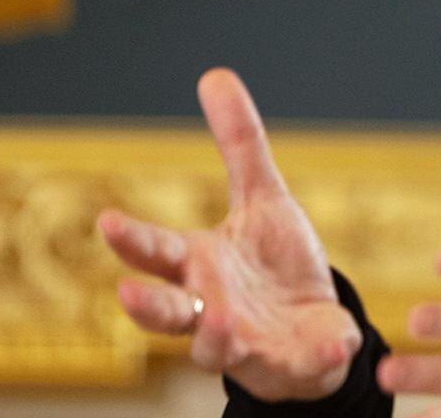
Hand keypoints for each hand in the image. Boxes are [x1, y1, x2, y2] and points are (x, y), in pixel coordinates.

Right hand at [97, 68, 360, 400]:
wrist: (311, 327)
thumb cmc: (273, 265)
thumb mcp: (264, 198)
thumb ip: (240, 145)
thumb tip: (215, 74)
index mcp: (199, 267)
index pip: (158, 253)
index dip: (133, 241)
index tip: (108, 221)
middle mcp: (211, 310)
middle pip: (169, 312)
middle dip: (149, 305)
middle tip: (128, 294)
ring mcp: (246, 344)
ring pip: (219, 351)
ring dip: (218, 339)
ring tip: (222, 324)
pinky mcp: (289, 365)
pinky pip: (300, 364)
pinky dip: (315, 355)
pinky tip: (332, 344)